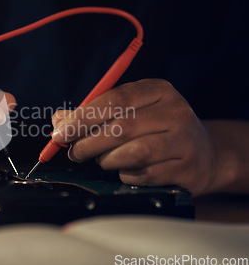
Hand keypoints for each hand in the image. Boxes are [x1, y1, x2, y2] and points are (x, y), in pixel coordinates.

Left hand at [51, 79, 216, 195]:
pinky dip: (126, 175)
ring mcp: (185, 141)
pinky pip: (144, 175)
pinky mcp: (188, 169)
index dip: (82, 118)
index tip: (60, 133)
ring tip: (101, 160)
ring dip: (107, 160)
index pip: (114, 100)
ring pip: (133, 153)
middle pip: (121, 128)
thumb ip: (93, 114)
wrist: (204, 154)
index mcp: (158, 90)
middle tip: (74, 152)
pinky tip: (125, 170)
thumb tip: (59, 121)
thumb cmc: (154, 129)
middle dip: (88, 143)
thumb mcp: (129, 112)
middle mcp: (176, 111)